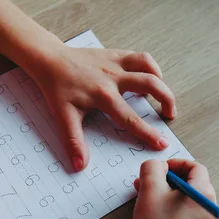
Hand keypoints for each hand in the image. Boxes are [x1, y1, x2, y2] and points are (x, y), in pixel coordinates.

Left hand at [29, 44, 175, 170]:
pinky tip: (148, 78)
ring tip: (162, 96)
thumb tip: (80, 165)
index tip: (162, 143)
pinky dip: (149, 67)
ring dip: (160, 81)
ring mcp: (115, 63)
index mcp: (103, 96)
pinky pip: (139, 57)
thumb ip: (74, 141)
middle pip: (150, 84)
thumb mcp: (63, 116)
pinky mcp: (115, 54)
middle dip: (166, 99)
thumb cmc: (57, 88)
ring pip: (148, 66)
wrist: (49, 60)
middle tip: (169, 115)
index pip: (131, 118)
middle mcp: (113, 77)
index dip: (148, 133)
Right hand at [124, 159, 217, 218]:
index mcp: (204, 193)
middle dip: (169, 177)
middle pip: (192, 180)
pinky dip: (171, 202)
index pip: (195, 167)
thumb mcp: (150, 186)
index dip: (176, 163)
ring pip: (187, 194)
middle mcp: (210, 206)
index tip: (161, 167)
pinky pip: (186, 207)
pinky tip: (152, 204)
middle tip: (152, 179)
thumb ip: (154, 166)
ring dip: (166, 189)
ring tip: (146, 191)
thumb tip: (159, 166)